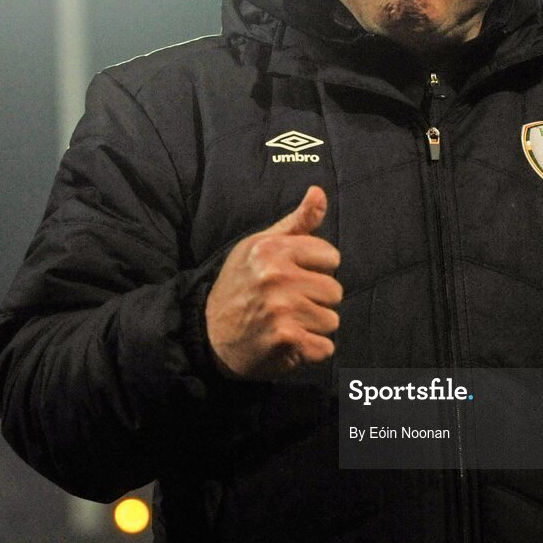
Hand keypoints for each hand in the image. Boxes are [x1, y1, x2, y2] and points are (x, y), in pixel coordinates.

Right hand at [205, 185, 341, 378]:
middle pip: (335, 291)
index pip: (331, 257)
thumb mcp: (261, 246)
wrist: (207, 334)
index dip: (316, 270)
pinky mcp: (285, 340)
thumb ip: (296, 222)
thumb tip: (319, 191)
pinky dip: (311, 350)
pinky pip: (325, 347)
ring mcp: (282, 310)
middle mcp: (277, 277)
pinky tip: (288, 343)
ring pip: (331, 320)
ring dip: (313, 326)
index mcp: (272, 249)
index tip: (294, 277)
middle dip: (316, 300)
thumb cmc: (240, 285)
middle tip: (288, 304)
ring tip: (286, 322)